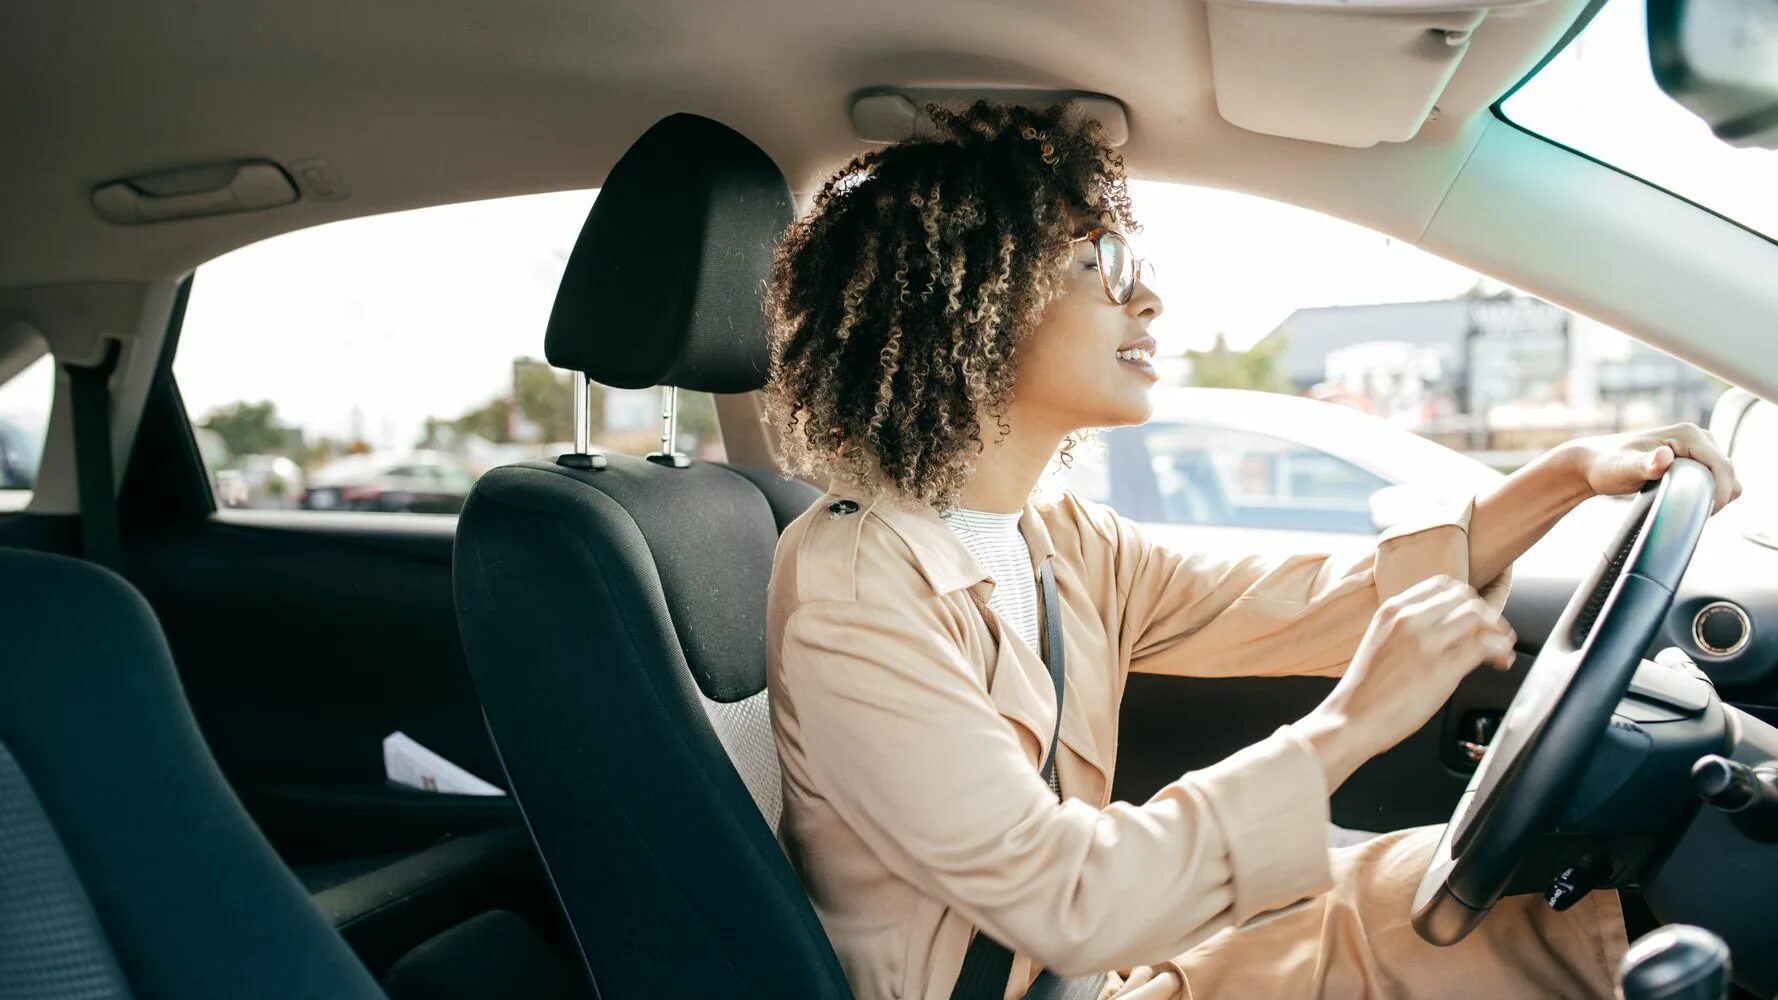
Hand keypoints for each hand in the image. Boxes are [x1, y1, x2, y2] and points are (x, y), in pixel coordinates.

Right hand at [1297, 576, 1515, 789]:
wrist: (1350, 719)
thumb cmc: (1365, 690)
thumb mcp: (1380, 642)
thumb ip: (1408, 629)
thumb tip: (1445, 630)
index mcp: (1392, 610)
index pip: (1442, 585)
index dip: (1467, 598)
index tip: (1475, 614)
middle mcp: (1409, 619)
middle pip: (1465, 598)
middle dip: (1486, 614)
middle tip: (1493, 632)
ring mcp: (1425, 642)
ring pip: (1478, 617)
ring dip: (1498, 631)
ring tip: (1501, 649)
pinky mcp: (1440, 669)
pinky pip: (1484, 646)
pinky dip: (1500, 650)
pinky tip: (1500, 661)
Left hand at [1561, 423, 1741, 512]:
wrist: (1593, 463)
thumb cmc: (1605, 465)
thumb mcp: (1622, 468)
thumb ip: (1643, 464)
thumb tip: (1664, 457)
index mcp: (1688, 434)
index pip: (1722, 466)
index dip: (1719, 492)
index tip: (1704, 514)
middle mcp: (1697, 436)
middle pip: (1728, 472)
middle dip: (1719, 496)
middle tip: (1694, 515)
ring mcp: (1697, 448)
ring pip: (1725, 476)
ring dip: (1716, 496)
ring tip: (1690, 510)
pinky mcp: (1694, 459)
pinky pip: (1715, 479)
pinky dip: (1710, 493)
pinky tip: (1690, 504)